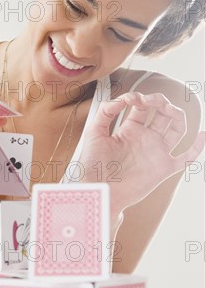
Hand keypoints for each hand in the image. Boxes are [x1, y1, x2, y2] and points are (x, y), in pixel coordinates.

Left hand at [77, 92, 205, 212]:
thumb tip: (123, 98)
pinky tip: (203, 135)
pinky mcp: (163, 167)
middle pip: (162, 113)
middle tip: (150, 100)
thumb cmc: (92, 166)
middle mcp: (145, 139)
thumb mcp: (94, 133)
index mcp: (129, 130)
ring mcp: (156, 152)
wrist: (97, 190)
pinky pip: (186, 158)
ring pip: (177, 128)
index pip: (142, 107)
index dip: (139, 97)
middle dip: (160, 101)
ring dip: (176, 114)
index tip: (130, 99)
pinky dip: (197, 147)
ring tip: (169, 108)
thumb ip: (105, 112)